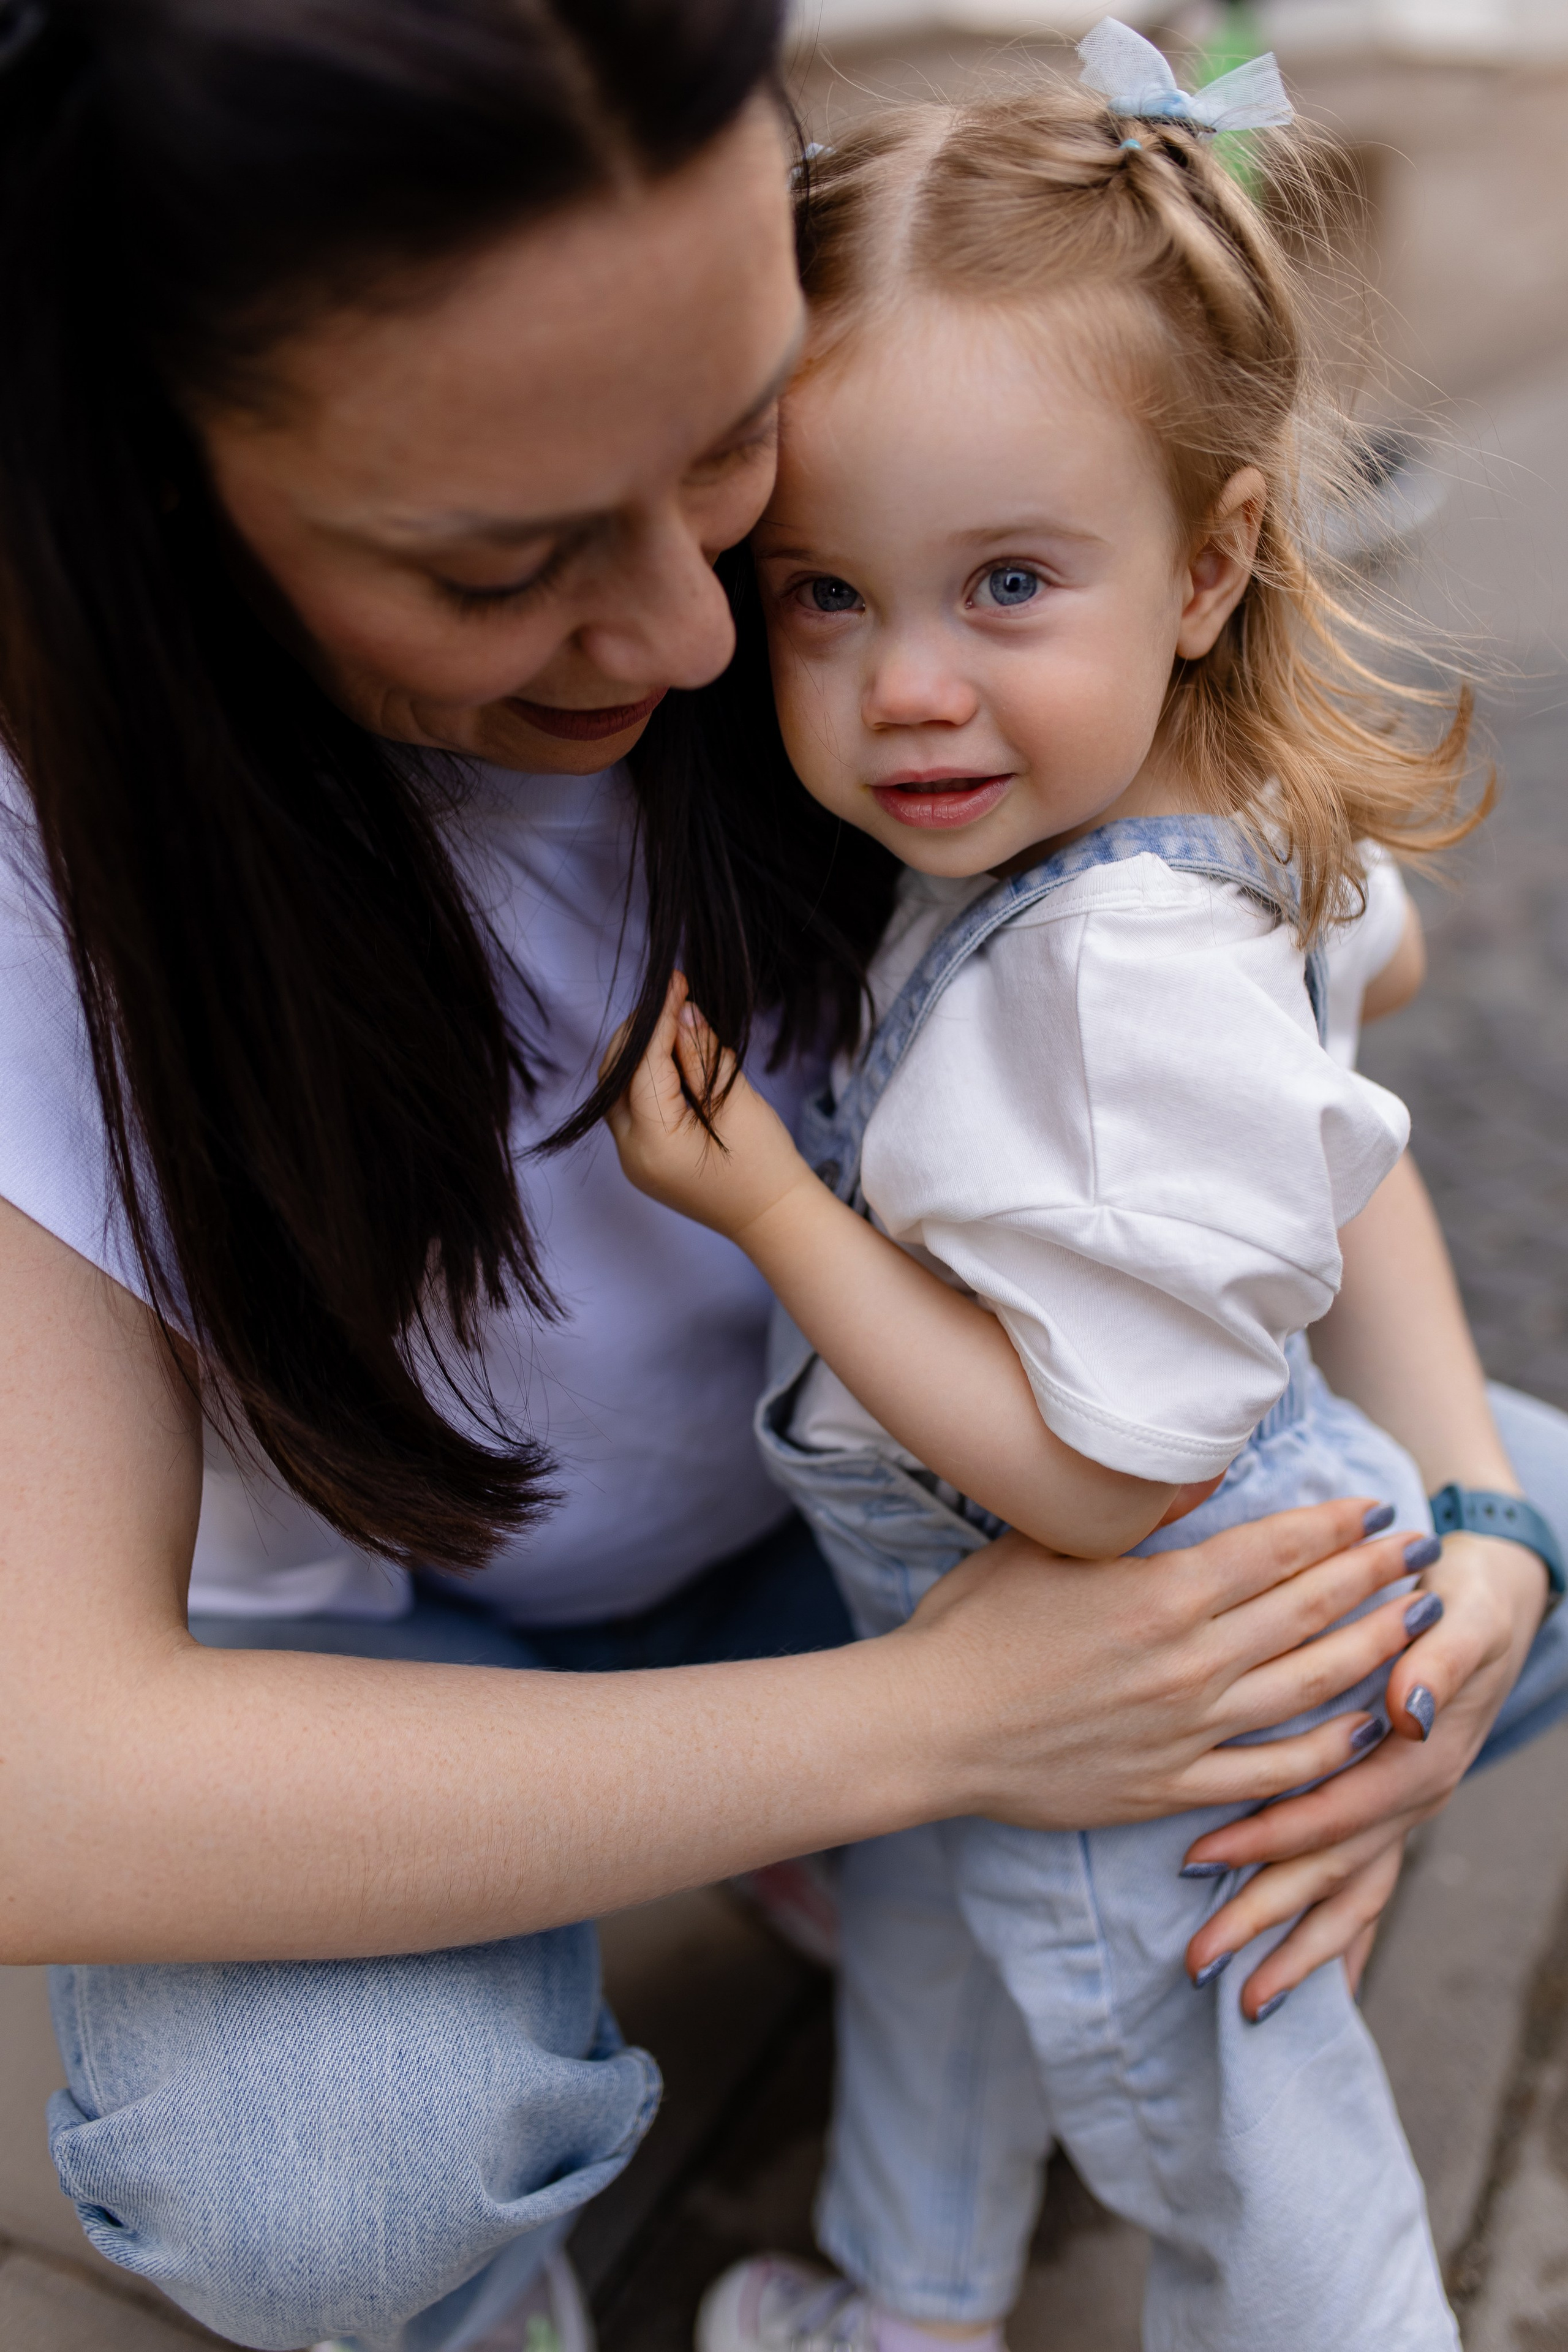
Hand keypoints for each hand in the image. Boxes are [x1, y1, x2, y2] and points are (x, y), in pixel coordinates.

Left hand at [603, 975, 811, 1240]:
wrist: (774, 1218)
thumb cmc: (766, 1165)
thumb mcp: (737, 1101)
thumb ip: (702, 1056)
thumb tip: (681, 1013)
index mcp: (655, 1142)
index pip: (643, 1064)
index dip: (658, 1019)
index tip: (675, 983)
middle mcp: (631, 1154)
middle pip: (615, 1077)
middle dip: (639, 1033)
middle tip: (671, 998)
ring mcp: (632, 1160)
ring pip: (616, 1090)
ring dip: (639, 1053)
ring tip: (673, 1022)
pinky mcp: (642, 1158)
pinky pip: (629, 1107)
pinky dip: (644, 1077)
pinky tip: (670, 1056)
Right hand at [894, 1498, 1449, 1829]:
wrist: (930, 1727)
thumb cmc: (973, 1626)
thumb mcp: (1043, 1542)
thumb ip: (1131, 1510)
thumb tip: (1202, 1469)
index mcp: (1159, 1594)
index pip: (1274, 1550)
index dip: (1333, 1527)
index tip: (1372, 1509)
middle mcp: (1188, 1662)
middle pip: (1308, 1612)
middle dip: (1372, 1577)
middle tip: (1416, 1551)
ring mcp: (1186, 1730)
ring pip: (1308, 1689)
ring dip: (1370, 1652)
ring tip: (1413, 1624)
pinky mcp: (1172, 1786)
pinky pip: (1272, 1772)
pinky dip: (1325, 1751)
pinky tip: (1363, 1728)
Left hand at [1180, 1531, 1548, 2016]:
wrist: (1492, 1599)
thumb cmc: (1462, 1601)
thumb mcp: (1461, 1619)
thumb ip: (1436, 1661)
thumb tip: (1408, 1708)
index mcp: (1416, 1757)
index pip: (1333, 1813)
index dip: (1268, 1838)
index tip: (1195, 1859)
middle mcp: (1411, 1798)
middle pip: (1332, 1874)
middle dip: (1265, 1923)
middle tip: (1197, 1962)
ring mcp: (1405, 1814)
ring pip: (1349, 1897)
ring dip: (1297, 1950)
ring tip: (1244, 2001)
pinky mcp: (1394, 1814)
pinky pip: (1367, 1892)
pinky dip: (1342, 1942)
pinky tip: (1318, 1989)